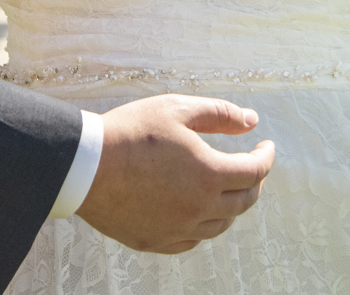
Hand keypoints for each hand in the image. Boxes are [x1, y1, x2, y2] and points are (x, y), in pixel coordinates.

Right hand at [75, 95, 275, 253]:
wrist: (83, 166)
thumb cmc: (130, 132)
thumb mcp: (177, 109)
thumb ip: (220, 114)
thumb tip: (252, 121)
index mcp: (209, 175)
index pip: (255, 172)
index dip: (266, 157)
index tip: (265, 146)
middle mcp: (199, 209)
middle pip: (243, 202)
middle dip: (253, 182)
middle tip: (249, 166)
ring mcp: (177, 230)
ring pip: (220, 224)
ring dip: (230, 204)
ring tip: (223, 186)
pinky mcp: (155, 241)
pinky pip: (192, 239)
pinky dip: (202, 224)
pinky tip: (195, 209)